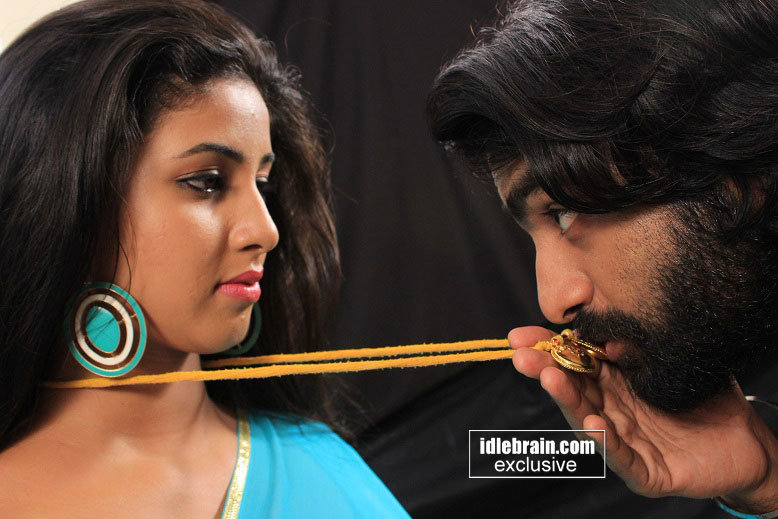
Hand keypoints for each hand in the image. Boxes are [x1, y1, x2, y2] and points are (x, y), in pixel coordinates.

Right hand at [509, 326, 777, 512]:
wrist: (749, 441)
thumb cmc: (707, 398)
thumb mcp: (671, 363)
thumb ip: (640, 349)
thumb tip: (608, 337)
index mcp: (613, 384)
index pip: (573, 363)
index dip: (545, 349)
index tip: (518, 336)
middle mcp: (612, 412)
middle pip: (573, 391)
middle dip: (545, 371)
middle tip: (522, 356)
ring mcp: (627, 443)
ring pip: (589, 422)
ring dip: (568, 401)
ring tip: (552, 378)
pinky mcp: (648, 473)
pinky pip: (624, 459)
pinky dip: (607, 443)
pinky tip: (595, 425)